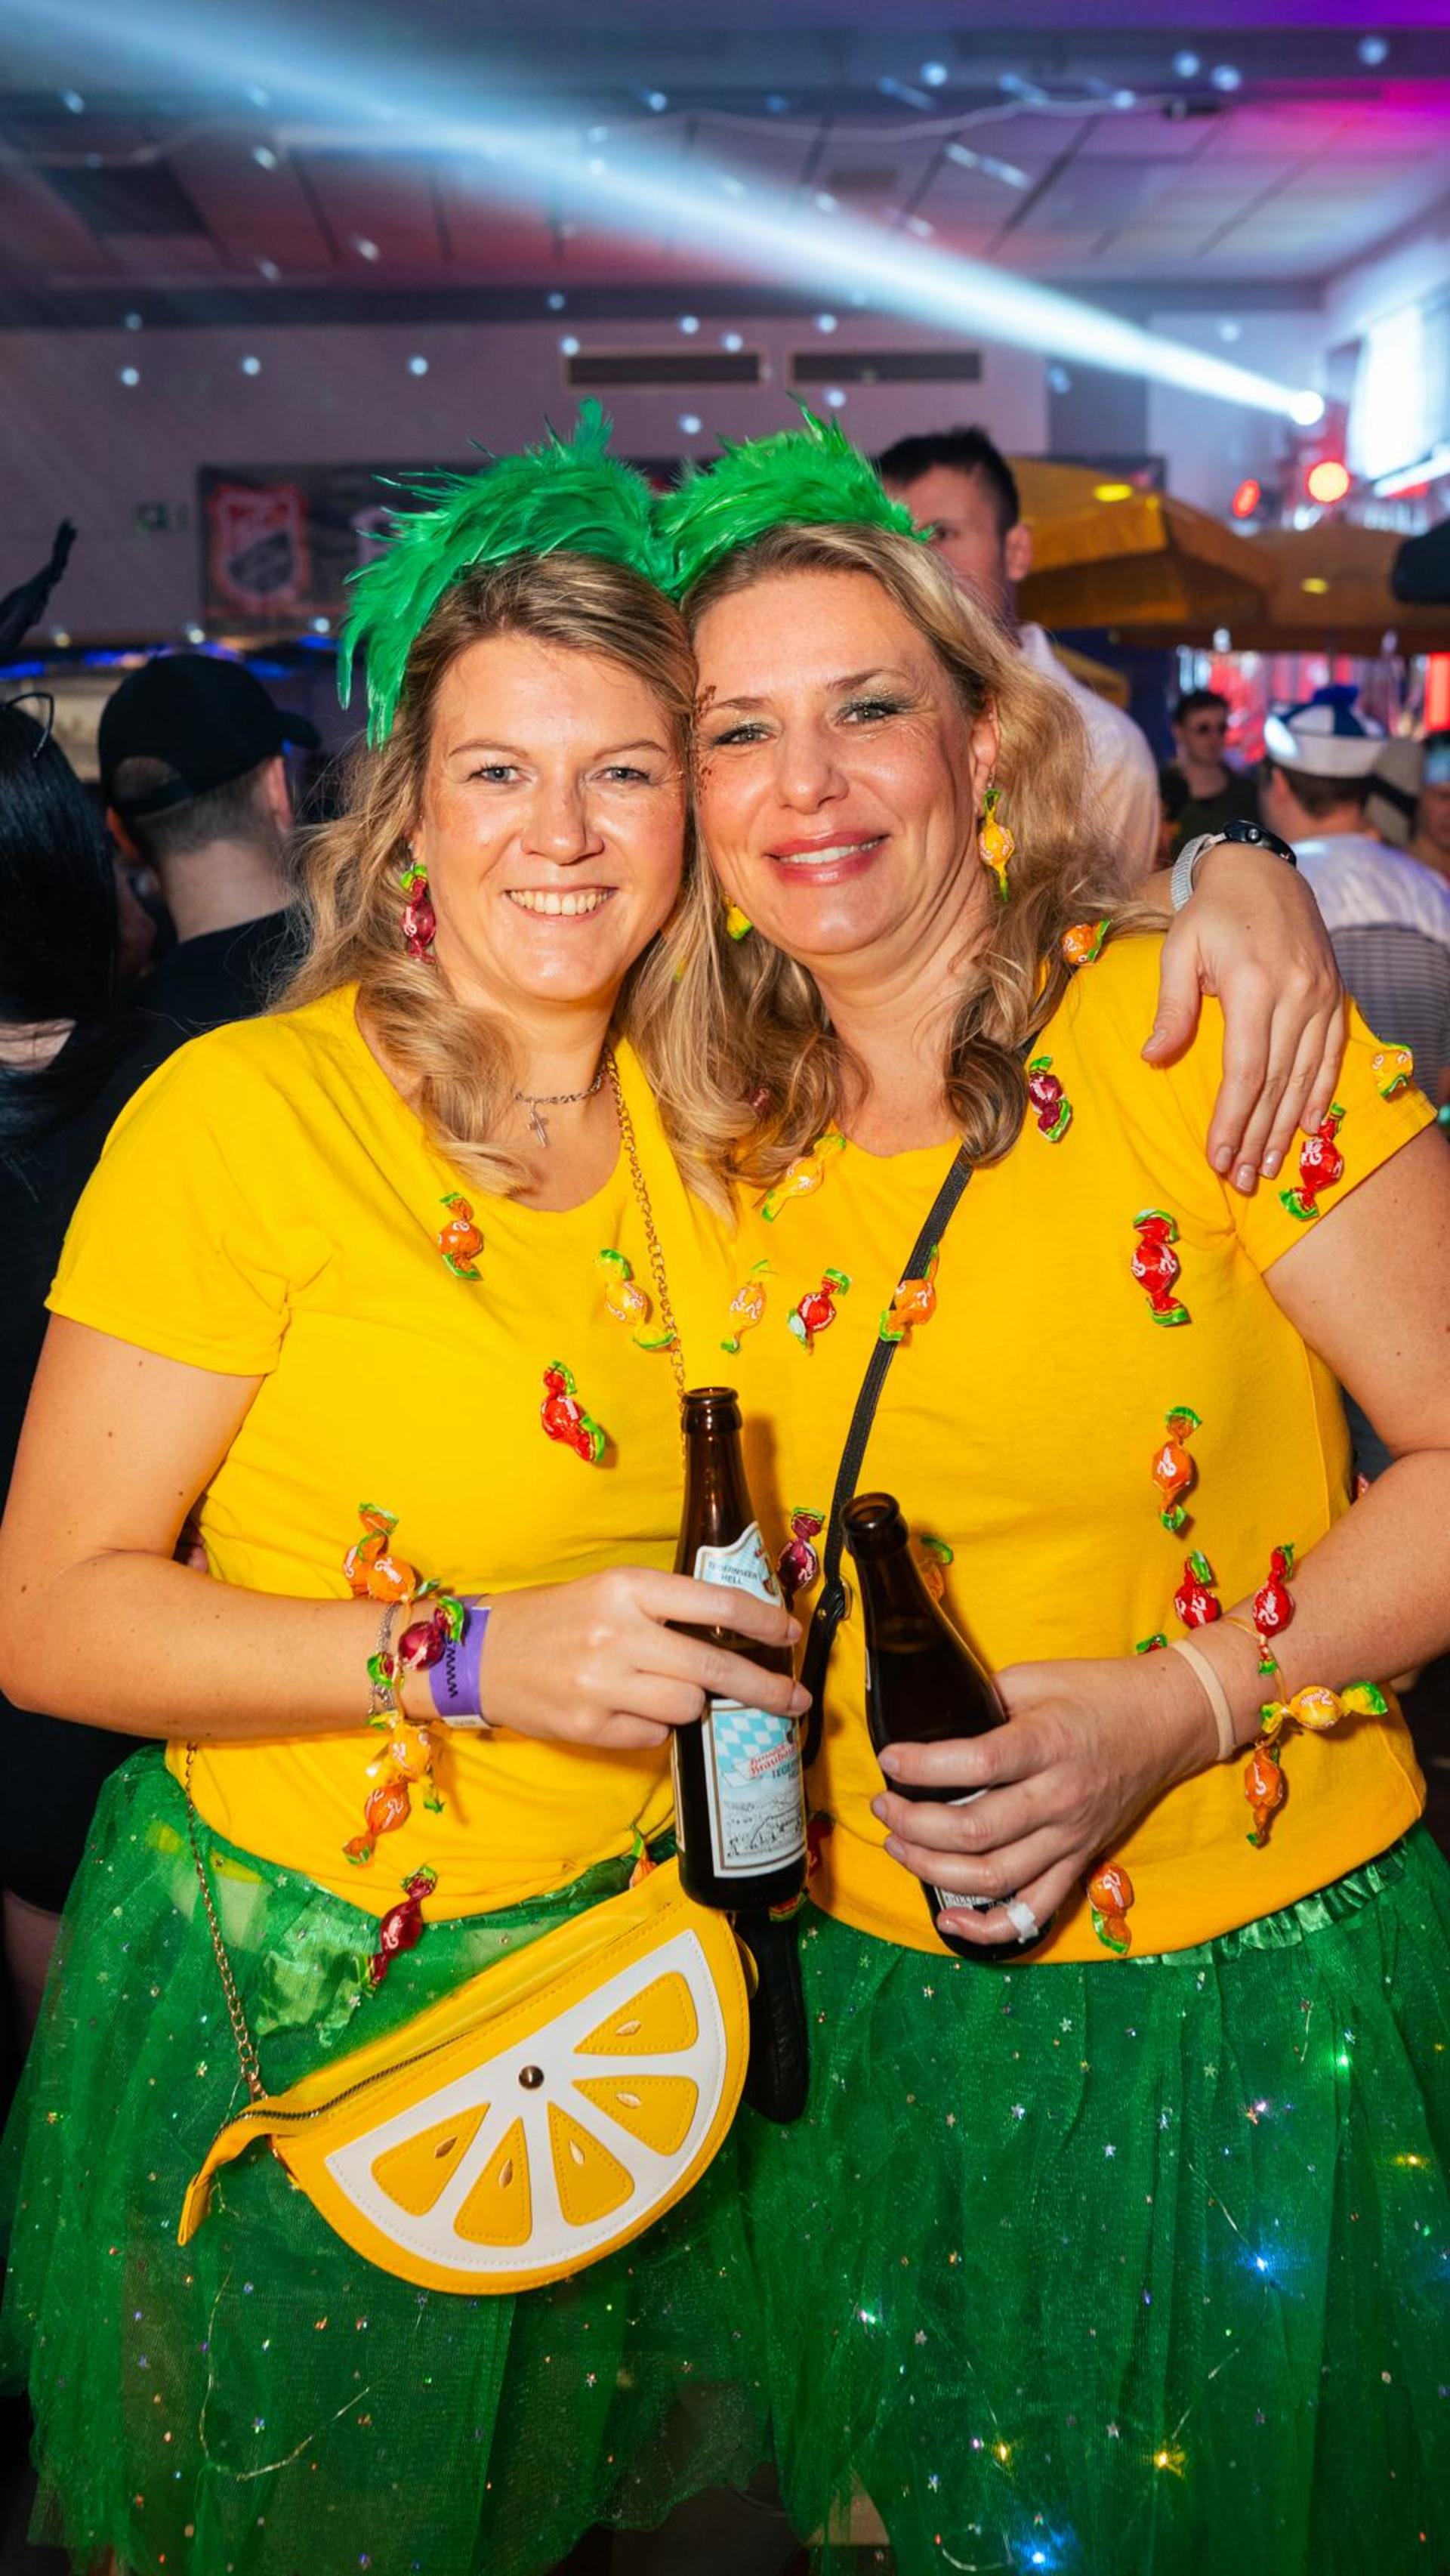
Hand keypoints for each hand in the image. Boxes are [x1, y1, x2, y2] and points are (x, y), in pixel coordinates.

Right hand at [467, 1567, 807, 1752]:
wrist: (481, 1655)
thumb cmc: (556, 1618)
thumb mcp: (610, 1592)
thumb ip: (667, 1609)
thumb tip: (737, 1635)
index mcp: (627, 1588)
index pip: (715, 1605)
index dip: (763, 1622)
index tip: (790, 1634)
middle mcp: (617, 1634)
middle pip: (715, 1669)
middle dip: (766, 1687)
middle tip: (797, 1699)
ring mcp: (602, 1685)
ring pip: (689, 1707)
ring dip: (692, 1704)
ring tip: (662, 1690)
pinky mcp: (589, 1727)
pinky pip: (654, 1735)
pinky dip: (653, 1726)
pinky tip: (626, 1708)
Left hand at [868, 1649, 1213, 1949]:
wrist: (1169, 1721)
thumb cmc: (1098, 1693)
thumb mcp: (1035, 1678)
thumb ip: (982, 1701)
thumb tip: (929, 1725)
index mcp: (1048, 1743)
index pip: (976, 1765)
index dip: (921, 1766)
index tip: (889, 1760)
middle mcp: (1060, 1797)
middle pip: (974, 1830)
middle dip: (913, 1823)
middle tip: (883, 1806)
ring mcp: (1071, 1837)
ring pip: (993, 1877)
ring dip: (933, 1870)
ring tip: (899, 1845)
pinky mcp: (1079, 1861)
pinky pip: (1034, 1911)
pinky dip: (989, 1928)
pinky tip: (948, 1920)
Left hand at [1141, 845, 1344, 1193]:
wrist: (1262, 872)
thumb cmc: (1210, 913)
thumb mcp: (1178, 949)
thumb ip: (1171, 1007)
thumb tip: (1152, 1059)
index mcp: (1254, 985)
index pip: (1245, 1070)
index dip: (1232, 1119)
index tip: (1217, 1157)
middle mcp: (1295, 994)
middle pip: (1277, 1082)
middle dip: (1257, 1136)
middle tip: (1241, 1178)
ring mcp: (1320, 995)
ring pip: (1306, 1074)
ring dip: (1287, 1126)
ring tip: (1268, 1165)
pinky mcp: (1333, 994)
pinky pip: (1332, 1053)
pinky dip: (1321, 1092)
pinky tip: (1309, 1126)